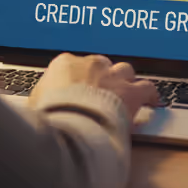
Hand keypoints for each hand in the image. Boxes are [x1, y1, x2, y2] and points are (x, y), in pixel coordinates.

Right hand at [31, 53, 158, 124]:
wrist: (70, 122)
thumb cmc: (49, 116)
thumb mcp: (35, 105)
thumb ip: (42, 101)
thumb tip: (37, 110)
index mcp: (64, 64)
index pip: (74, 65)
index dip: (79, 79)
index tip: (79, 88)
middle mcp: (91, 65)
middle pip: (102, 65)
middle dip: (102, 78)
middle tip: (101, 93)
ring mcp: (113, 76)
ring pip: (125, 71)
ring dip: (125, 82)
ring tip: (126, 94)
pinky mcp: (131, 92)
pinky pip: (147, 88)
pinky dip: (150, 95)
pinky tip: (152, 101)